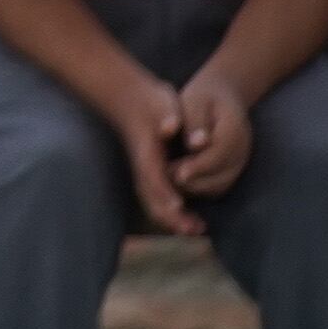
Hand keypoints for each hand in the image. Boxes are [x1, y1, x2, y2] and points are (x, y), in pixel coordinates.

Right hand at [117, 74, 203, 233]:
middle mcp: (144, 166)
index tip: (178, 207)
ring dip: (173, 219)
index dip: (164, 193)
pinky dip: (176, 214)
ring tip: (196, 230)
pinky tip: (194, 221)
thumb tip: (170, 126)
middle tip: (192, 229)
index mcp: (145, 151)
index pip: (152, 176)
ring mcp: (148, 172)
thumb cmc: (150, 101)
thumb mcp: (160, 104)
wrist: (131, 98)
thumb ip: (167, 115)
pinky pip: (162, 199)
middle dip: (170, 216)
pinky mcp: (156, 174)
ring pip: (156, 202)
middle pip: (151, 197)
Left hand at [168, 69, 254, 201]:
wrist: (222, 97)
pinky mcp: (231, 170)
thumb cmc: (202, 97)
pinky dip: (199, 188)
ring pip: (219, 185)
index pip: (218, 155)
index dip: (197, 167)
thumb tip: (194, 146)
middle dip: (194, 181)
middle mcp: (242, 151)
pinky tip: (178, 182)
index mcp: (235, 131)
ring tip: (168, 180)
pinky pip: (217, 186)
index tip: (176, 174)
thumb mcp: (195, 101)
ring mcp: (239, 163)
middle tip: (166, 179)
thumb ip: (195, 122)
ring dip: (195, 187)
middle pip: (220, 176)